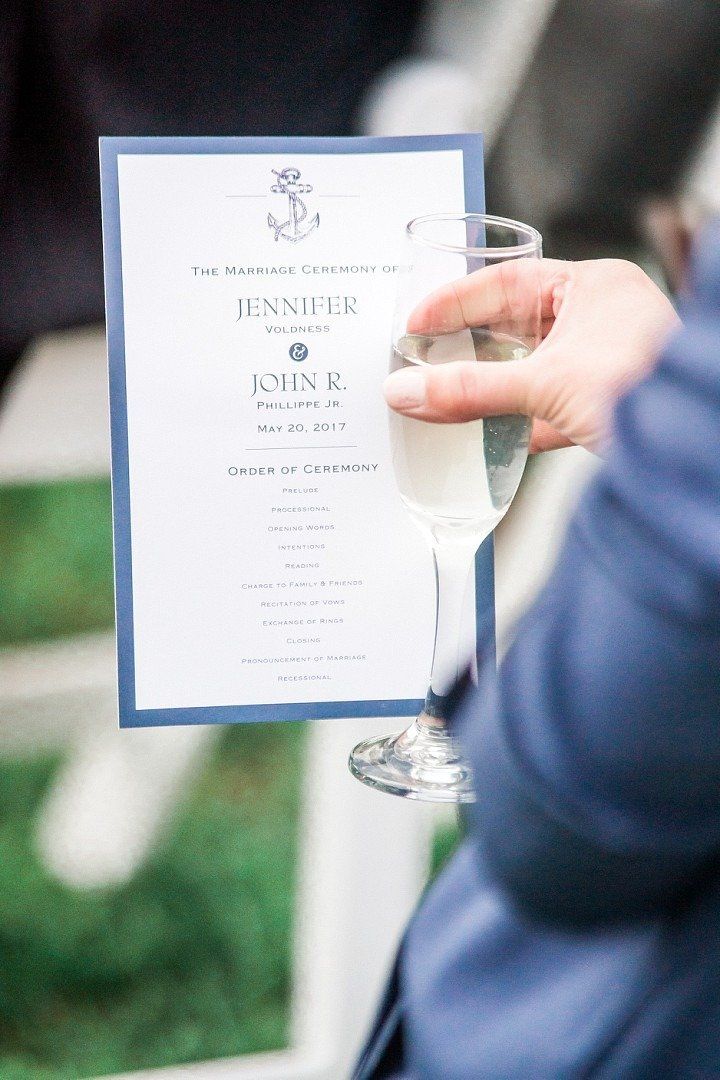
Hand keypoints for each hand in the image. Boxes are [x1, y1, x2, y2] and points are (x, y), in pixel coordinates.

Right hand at [383, 258, 680, 452]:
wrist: (693, 448)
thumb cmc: (648, 388)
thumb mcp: (545, 384)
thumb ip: (471, 389)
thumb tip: (408, 392)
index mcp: (593, 287)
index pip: (507, 282)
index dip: (455, 302)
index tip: (417, 324)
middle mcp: (600, 318)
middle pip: (516, 326)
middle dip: (470, 345)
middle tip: (425, 358)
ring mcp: (604, 362)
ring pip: (531, 368)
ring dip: (492, 385)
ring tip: (448, 394)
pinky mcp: (604, 405)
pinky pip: (548, 407)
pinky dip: (518, 420)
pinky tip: (491, 434)